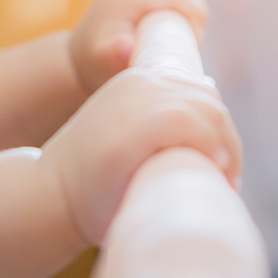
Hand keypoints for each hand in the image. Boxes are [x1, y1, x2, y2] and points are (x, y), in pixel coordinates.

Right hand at [39, 65, 241, 245]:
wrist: (48, 195)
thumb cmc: (90, 180)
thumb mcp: (123, 138)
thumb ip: (155, 127)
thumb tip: (206, 138)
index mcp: (136, 83)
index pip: (196, 92)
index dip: (217, 127)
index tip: (220, 162)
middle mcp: (140, 83)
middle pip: (209, 100)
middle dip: (227, 139)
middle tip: (229, 178)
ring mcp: (139, 100)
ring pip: (208, 110)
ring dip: (227, 147)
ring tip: (226, 182)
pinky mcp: (141, 123)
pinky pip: (193, 123)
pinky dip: (212, 146)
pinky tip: (214, 171)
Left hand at [68, 0, 207, 95]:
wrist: (76, 59)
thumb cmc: (95, 63)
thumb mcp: (103, 61)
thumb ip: (114, 55)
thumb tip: (125, 47)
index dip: (192, 9)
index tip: (198, 37)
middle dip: (192, 7)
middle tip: (195, 37)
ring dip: (185, 0)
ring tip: (187, 30)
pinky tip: (175, 17)